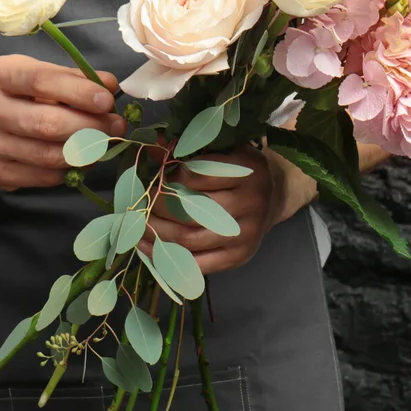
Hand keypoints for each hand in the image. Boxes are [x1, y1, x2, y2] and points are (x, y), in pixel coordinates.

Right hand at [0, 55, 125, 189]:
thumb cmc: (16, 95)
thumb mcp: (36, 74)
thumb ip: (73, 78)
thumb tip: (110, 86)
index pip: (42, 82)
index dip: (79, 92)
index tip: (108, 100)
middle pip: (48, 123)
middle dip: (91, 126)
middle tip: (116, 125)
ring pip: (50, 155)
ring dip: (87, 151)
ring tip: (106, 142)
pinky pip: (46, 176)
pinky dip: (72, 168)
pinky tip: (84, 158)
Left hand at [140, 145, 316, 274]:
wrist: (274, 195)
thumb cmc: (238, 169)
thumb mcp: (220, 150)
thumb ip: (186, 149)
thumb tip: (149, 145)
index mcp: (246, 169)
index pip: (195, 175)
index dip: (169, 178)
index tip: (155, 179)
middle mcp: (251, 202)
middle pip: (190, 210)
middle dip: (156, 209)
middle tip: (137, 205)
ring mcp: (247, 233)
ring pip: (190, 239)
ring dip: (157, 235)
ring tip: (136, 227)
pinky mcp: (240, 257)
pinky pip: (199, 265)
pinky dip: (169, 260)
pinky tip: (149, 249)